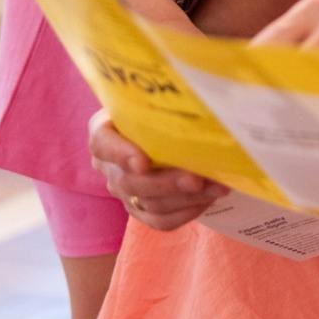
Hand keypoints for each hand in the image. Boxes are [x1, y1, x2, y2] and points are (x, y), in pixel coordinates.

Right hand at [87, 109, 225, 230]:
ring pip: (150, 204)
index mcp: (104, 131)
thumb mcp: (155, 99)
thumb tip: (198, 98)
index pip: (102, 143)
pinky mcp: (141, 211)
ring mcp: (124, 191)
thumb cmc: (158, 107)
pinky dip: (187, 212)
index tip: (143, 163)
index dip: (120, 154)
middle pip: (130, 181)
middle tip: (197, 179)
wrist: (163, 130)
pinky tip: (210, 199)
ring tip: (216, 187)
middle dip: (167, 182)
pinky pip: (161, 221)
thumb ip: (164, 101)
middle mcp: (109, 165)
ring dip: (186, 198)